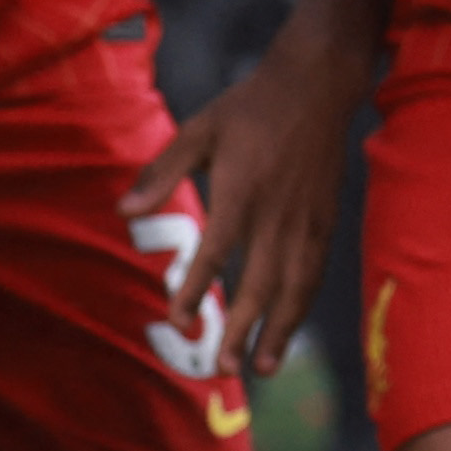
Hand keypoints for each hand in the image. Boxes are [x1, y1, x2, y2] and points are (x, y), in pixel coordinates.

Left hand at [120, 30, 373, 376]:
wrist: (318, 83)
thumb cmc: (251, 107)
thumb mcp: (199, 129)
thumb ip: (162, 172)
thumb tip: (123, 211)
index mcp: (243, 187)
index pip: (218, 248)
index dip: (196, 287)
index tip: (177, 318)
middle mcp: (278, 210)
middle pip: (261, 280)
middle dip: (242, 328)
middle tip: (223, 367)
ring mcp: (307, 218)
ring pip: (295, 285)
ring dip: (278, 329)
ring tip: (261, 367)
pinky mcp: (326, 219)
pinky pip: (315, 272)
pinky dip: (302, 306)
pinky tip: (287, 329)